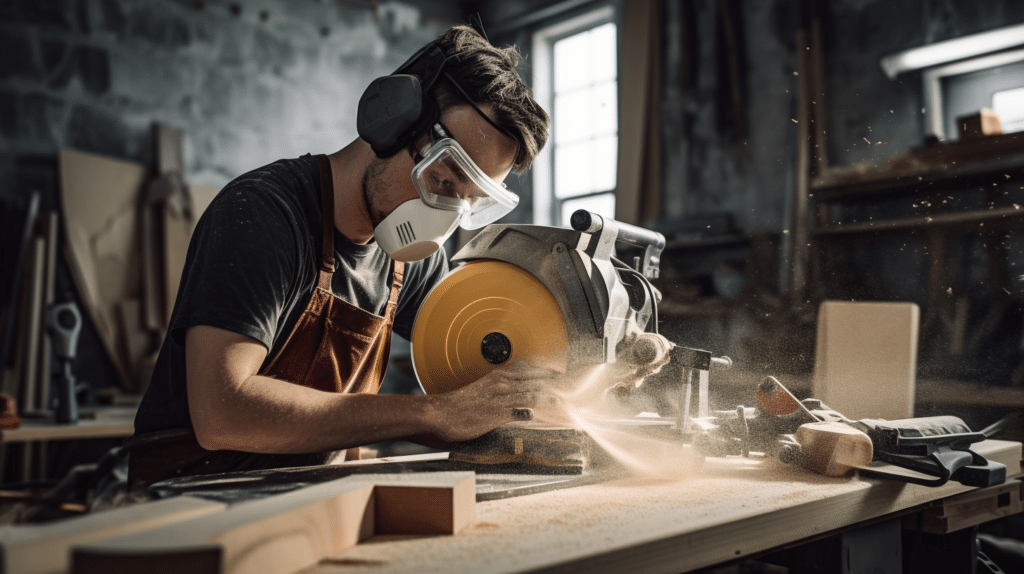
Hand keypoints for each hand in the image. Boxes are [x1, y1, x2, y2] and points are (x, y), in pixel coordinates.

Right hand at [428, 366, 564, 442]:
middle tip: (572, 386)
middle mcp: (501, 383)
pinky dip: (531, 411)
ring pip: (530, 393)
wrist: (437, 414)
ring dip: (549, 397)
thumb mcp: (481, 393)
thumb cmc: (456, 407)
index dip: (548, 372)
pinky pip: (518, 410)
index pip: (530, 369)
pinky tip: (542, 413)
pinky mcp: (494, 413)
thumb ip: (498, 391)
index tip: (562, 374)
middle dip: (556, 382)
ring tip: (565, 400)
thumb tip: (514, 399)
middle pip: (535, 379)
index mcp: (498, 376)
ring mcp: (499, 398)